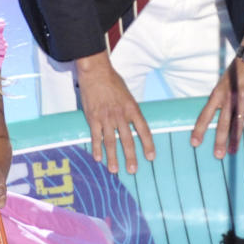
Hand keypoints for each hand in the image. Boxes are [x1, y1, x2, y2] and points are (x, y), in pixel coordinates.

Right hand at [76, 53, 155, 174]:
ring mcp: (106, 118)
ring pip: (111, 142)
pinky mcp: (93, 118)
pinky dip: (97, 148)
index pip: (143, 130)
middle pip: (127, 140)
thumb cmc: (113, 82)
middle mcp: (120, 115)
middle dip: (131, 157)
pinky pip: (96, 136)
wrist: (96, 73)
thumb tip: (135, 124)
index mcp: (132, 108)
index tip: (151, 157)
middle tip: (133, 170)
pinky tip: (98, 158)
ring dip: (113, 157)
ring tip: (115, 170)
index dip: (148, 144)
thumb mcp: (128, 95)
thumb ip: (131, 110)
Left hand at [191, 56, 243, 158]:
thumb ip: (217, 101)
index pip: (205, 115)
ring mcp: (242, 100)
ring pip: (237, 123)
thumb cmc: (235, 75)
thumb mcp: (221, 85)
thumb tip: (211, 118)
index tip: (195, 143)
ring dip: (235, 140)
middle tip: (217, 156)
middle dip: (219, 140)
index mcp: (216, 95)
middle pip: (222, 123)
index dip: (200, 130)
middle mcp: (228, 98)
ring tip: (232, 153)